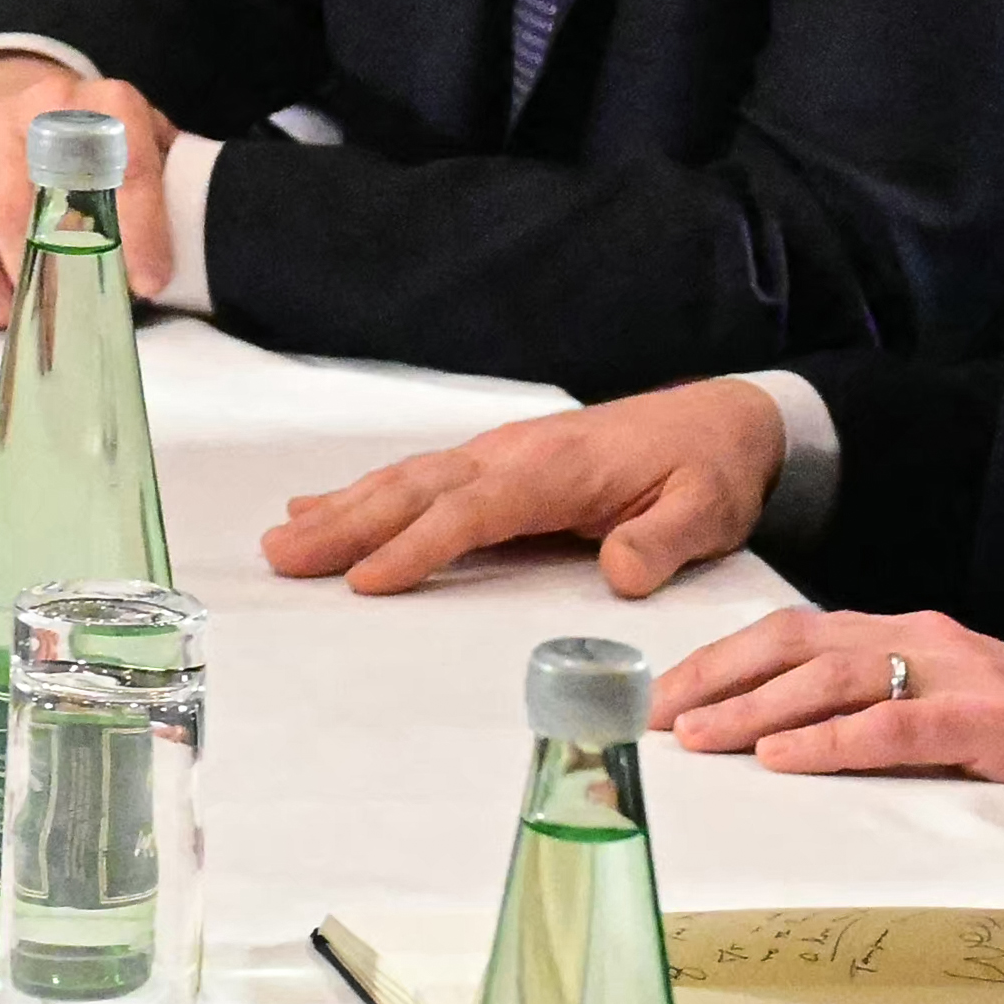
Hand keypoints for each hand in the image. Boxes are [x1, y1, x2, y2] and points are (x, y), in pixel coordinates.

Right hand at [0, 51, 180, 295]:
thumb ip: (170, 180)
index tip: (150, 284)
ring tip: (43, 313)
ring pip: (7, 208)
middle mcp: (47, 100)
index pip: (131, 168)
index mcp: (109, 101)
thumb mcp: (139, 146)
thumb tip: (201, 236)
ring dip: (28, 272)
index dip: (143, 231)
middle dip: (81, 260)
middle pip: (65, 192)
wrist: (10, 102)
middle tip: (91, 308)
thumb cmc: (87, 146)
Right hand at [273, 385, 783, 596]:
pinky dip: (365, 493)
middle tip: (282, 559)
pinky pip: (420, 479)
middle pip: (416, 491)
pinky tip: (322, 509)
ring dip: (342, 510)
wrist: (721, 421)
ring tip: (282, 541)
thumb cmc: (709, 470)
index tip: (366, 582)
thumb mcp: (707, 511)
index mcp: (556, 470)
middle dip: (346, 525)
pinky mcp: (497, 463)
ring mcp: (499, 454)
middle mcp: (513, 454)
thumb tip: (622, 574)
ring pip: (407, 481)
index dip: (418, 546)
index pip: (473, 511)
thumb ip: (664, 540)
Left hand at [655, 599, 1003, 873]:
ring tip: (701, 738)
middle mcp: (931, 640)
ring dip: (758, 711)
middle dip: (718, 679)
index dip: (722, 660)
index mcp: (912, 636)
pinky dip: (836, 741)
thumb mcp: (945, 716)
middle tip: (656, 716)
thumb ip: (876, 711)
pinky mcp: (996, 727)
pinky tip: (786, 758)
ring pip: (838, 680)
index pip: (795, 633)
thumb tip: (774, 738)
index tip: (663, 693)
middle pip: (799, 645)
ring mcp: (966, 676)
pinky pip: (900, 728)